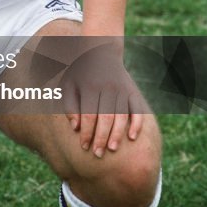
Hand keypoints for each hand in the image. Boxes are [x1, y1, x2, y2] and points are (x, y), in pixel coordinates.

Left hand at [62, 40, 148, 157]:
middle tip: (97, 154)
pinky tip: (132, 137)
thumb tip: (76, 128)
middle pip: (105, 118)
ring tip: (112, 150)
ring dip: (117, 134)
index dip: (87, 133)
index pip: (89, 115)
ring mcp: (122, 89)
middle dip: (101, 138)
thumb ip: (70, 106)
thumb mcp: (69, 84)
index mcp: (90, 86)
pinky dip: (137, 123)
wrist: (100, 51)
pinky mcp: (132, 91)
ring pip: (121, 116)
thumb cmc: (80, 73)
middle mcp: (107, 87)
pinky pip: (137, 109)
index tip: (84, 147)